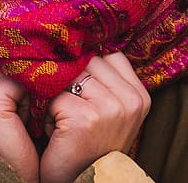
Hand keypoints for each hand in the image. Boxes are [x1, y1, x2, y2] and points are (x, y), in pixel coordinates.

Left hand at [40, 52, 150, 182]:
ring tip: (64, 122)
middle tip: (72, 113)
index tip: (82, 94)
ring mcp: (110, 109)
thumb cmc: (91, 147)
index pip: (108, 56)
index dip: (87, 70)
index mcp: (140, 96)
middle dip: (70, 83)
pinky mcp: (85, 118)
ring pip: (69, 76)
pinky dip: (47, 114)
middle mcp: (130, 100)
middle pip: (87, 62)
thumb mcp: (111, 110)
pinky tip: (56, 133)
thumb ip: (107, 79)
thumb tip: (84, 40)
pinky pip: (54, 96)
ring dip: (57, 96)